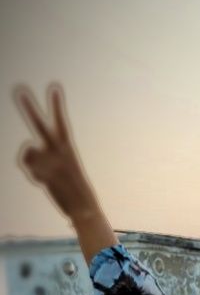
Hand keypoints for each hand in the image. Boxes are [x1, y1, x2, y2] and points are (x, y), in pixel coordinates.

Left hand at [14, 82, 99, 221]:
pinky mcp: (43, 173)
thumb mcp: (66, 167)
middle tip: (19, 89)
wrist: (84, 208)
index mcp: (67, 147)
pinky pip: (28, 166)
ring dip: (32, 162)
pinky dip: (33, 173)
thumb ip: (45, 155)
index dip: (57, 105)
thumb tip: (27, 151)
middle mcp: (58, 151)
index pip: (61, 123)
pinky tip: (45, 181)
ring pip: (28, 151)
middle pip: (40, 126)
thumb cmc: (75, 188)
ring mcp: (50, 162)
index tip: (54, 87)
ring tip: (46, 173)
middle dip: (29, 108)